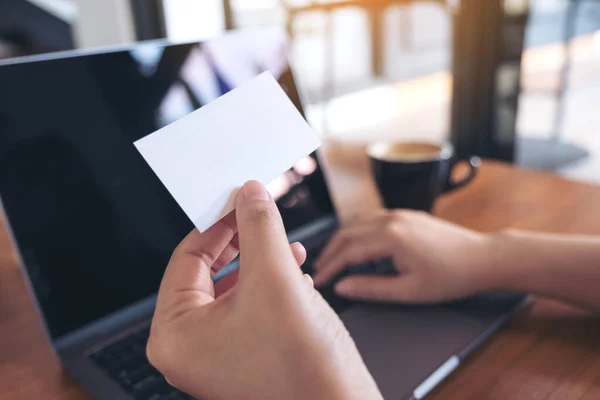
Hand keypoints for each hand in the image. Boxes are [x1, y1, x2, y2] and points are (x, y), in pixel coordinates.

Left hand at [147, 181, 381, 399]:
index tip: (238, 199)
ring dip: (262, 261)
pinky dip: (271, 285)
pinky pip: (249, 308)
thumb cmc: (302, 368)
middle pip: (209, 273)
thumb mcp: (275, 277)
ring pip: (234, 288)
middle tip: (259, 214)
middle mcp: (190, 349)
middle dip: (242, 242)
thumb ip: (258, 227)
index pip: (187, 258)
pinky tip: (297, 274)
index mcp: (176, 335)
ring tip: (288, 245)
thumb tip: (249, 195)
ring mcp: (217, 356)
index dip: (217, 223)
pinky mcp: (244, 358)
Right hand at [313, 210, 495, 302]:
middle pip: (346, 232)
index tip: (318, 281)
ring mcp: (399, 213)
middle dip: (329, 252)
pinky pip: (371, 218)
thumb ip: (371, 288)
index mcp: (390, 237)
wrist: (483, 257)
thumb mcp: (409, 291)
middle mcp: (391, 219)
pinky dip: (356, 231)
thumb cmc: (451, 277)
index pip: (347, 251)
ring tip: (332, 258)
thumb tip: (343, 287)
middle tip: (319, 270)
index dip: (329, 268)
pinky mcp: (406, 214)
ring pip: (356, 221)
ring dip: (341, 239)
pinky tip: (356, 245)